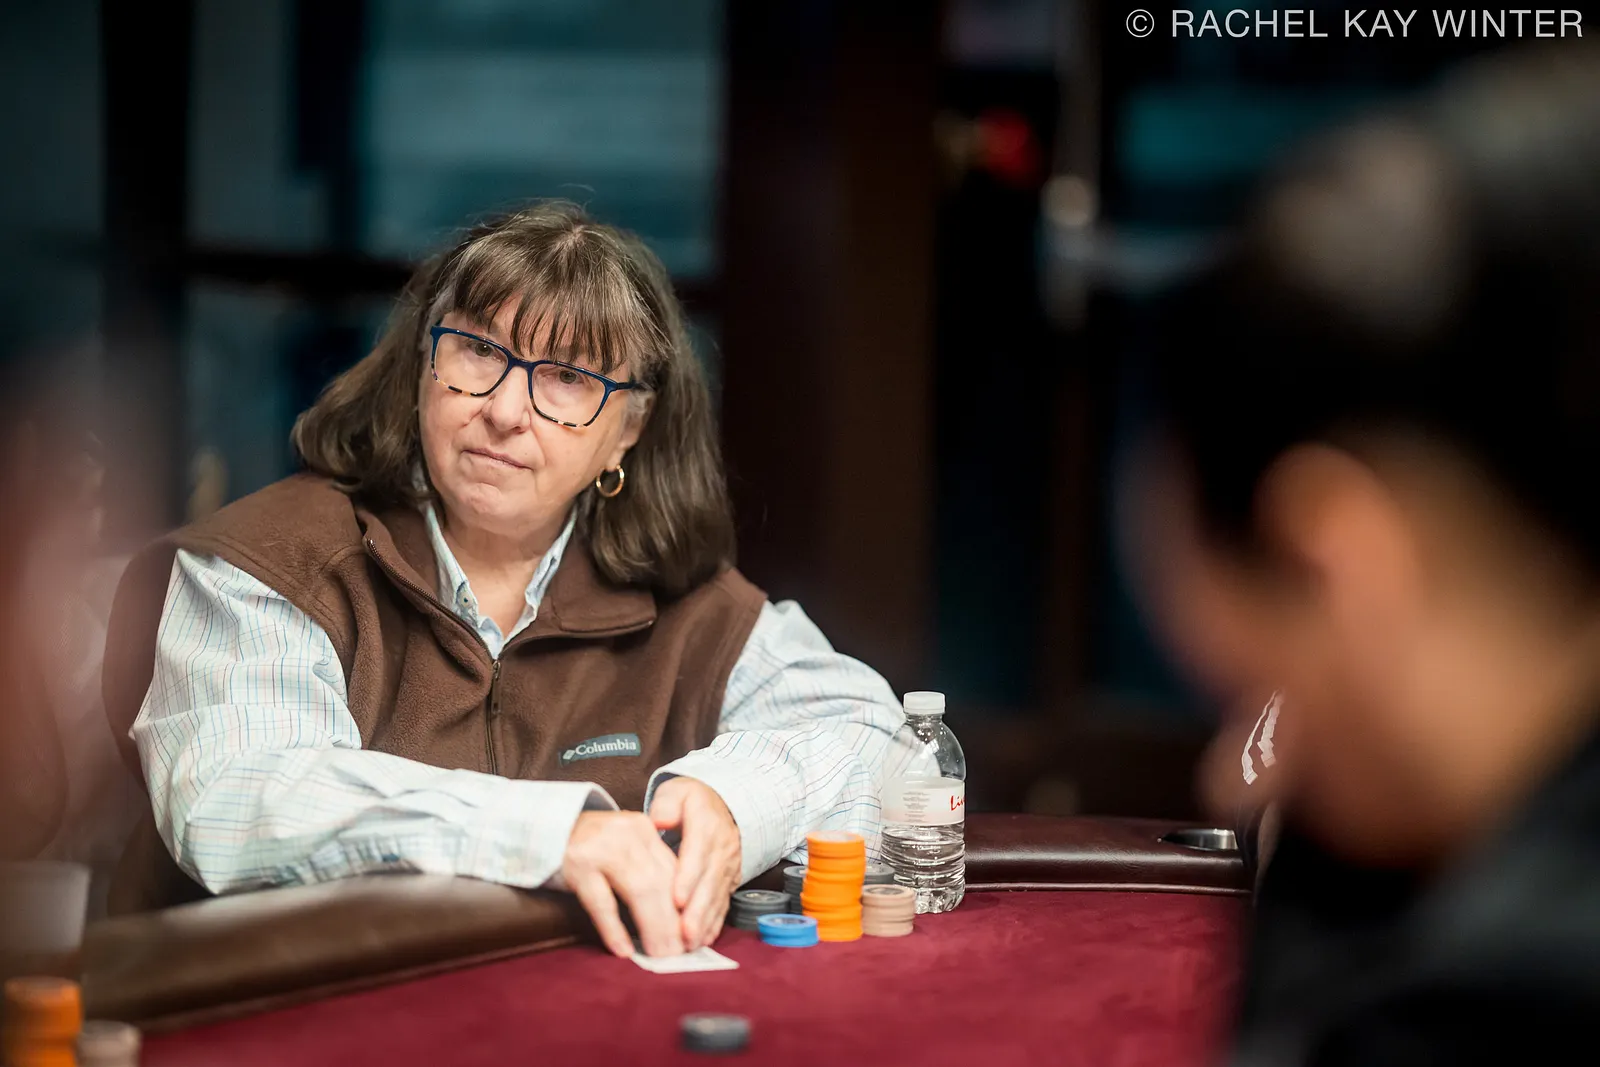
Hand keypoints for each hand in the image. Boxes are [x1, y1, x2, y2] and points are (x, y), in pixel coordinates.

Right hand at [559, 810, 683, 957]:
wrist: (545, 828)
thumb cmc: (592, 847)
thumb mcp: (625, 848)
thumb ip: (649, 870)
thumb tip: (678, 918)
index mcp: (644, 830)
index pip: (673, 871)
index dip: (686, 907)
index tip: (692, 936)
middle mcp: (627, 834)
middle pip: (659, 882)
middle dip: (673, 921)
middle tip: (680, 953)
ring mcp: (601, 847)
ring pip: (637, 890)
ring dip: (652, 926)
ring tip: (659, 954)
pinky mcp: (576, 863)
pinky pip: (600, 901)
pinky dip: (613, 927)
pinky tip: (623, 949)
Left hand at [649, 777, 741, 950]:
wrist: (723, 805)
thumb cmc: (690, 801)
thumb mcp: (677, 791)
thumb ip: (666, 804)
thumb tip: (659, 820)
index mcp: (706, 825)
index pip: (697, 853)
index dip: (688, 878)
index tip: (677, 899)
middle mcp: (722, 848)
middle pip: (709, 882)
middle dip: (697, 911)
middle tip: (684, 934)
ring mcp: (728, 866)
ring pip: (717, 897)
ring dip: (705, 922)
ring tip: (690, 944)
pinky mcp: (730, 880)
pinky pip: (723, 903)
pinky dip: (714, 923)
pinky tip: (703, 940)